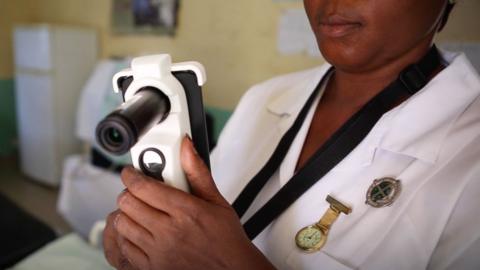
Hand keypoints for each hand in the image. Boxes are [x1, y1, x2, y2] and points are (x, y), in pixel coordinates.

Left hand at [103, 136, 275, 269]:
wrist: (231, 269)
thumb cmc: (226, 238)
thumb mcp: (216, 201)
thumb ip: (197, 172)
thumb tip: (187, 148)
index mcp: (185, 212)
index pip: (143, 186)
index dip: (131, 174)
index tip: (131, 172)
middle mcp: (169, 232)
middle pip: (127, 203)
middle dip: (128, 191)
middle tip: (137, 190)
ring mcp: (158, 251)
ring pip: (121, 224)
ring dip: (125, 213)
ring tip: (138, 210)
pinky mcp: (151, 267)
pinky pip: (124, 246)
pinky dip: (126, 235)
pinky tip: (138, 230)